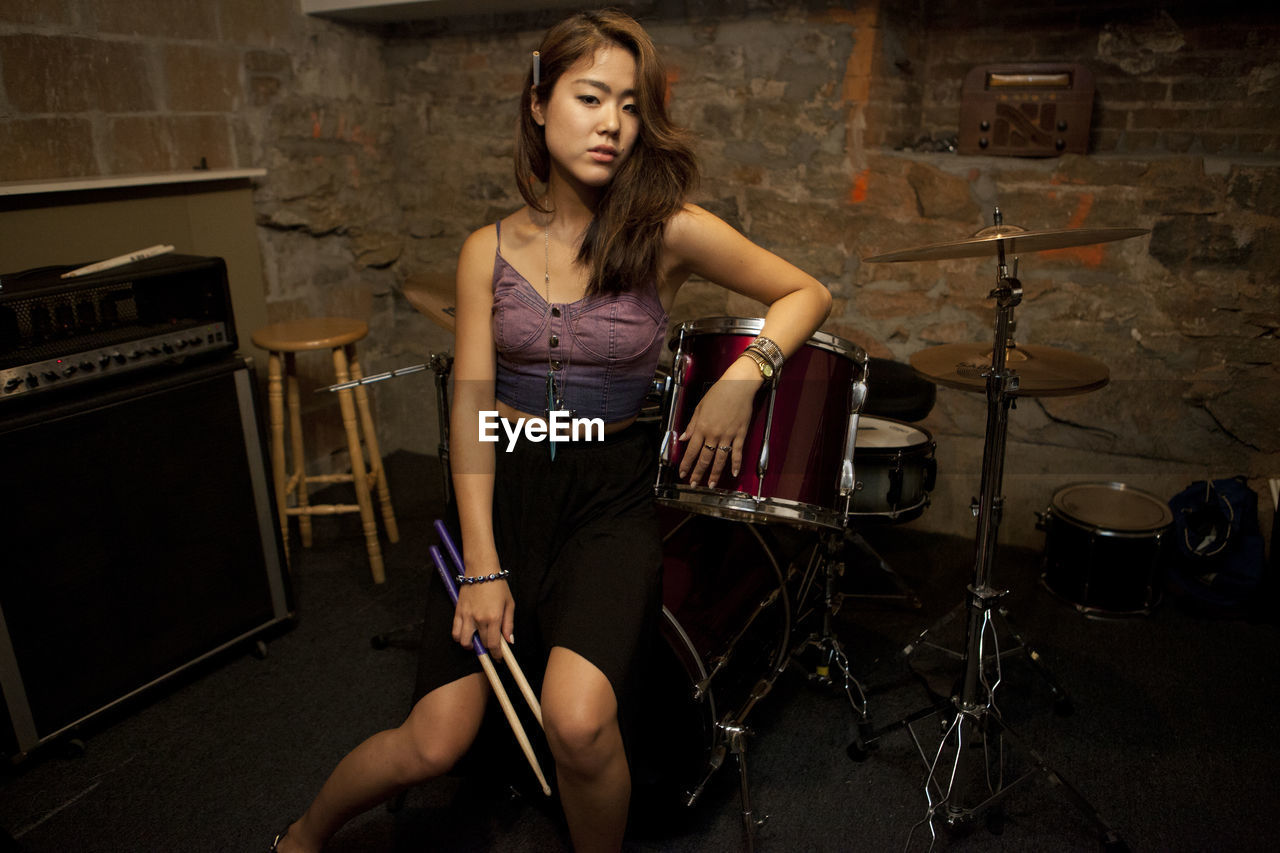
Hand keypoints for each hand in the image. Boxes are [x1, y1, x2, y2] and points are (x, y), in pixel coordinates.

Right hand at [452, 572, 513, 659]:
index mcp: (494, 618)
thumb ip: (508, 624)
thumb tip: (509, 641)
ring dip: (470, 645)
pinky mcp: (458, 612)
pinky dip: (459, 637)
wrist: (481, 569)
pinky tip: (466, 635)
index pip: (494, 644)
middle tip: (490, 646)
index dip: (497, 655)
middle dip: (487, 649)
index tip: (499, 658)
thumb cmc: (498, 585)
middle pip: (481, 644)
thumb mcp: (509, 603)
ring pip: (464, 642)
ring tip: (476, 641)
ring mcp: (467, 616)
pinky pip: (455, 632)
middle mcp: (479, 619)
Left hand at [678, 371, 759, 487]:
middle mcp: (714, 433)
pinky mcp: (740, 434)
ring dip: (715, 473)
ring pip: (720, 459)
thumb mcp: (700, 407)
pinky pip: (737, 452)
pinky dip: (736, 464)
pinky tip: (733, 473)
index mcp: (702, 427)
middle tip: (694, 484)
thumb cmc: (718, 393)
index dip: (686, 463)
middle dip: (698, 473)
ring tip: (712, 485)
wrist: (738, 386)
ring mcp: (728, 435)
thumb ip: (692, 424)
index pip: (691, 450)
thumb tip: (684, 438)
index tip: (682, 473)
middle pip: (705, 458)